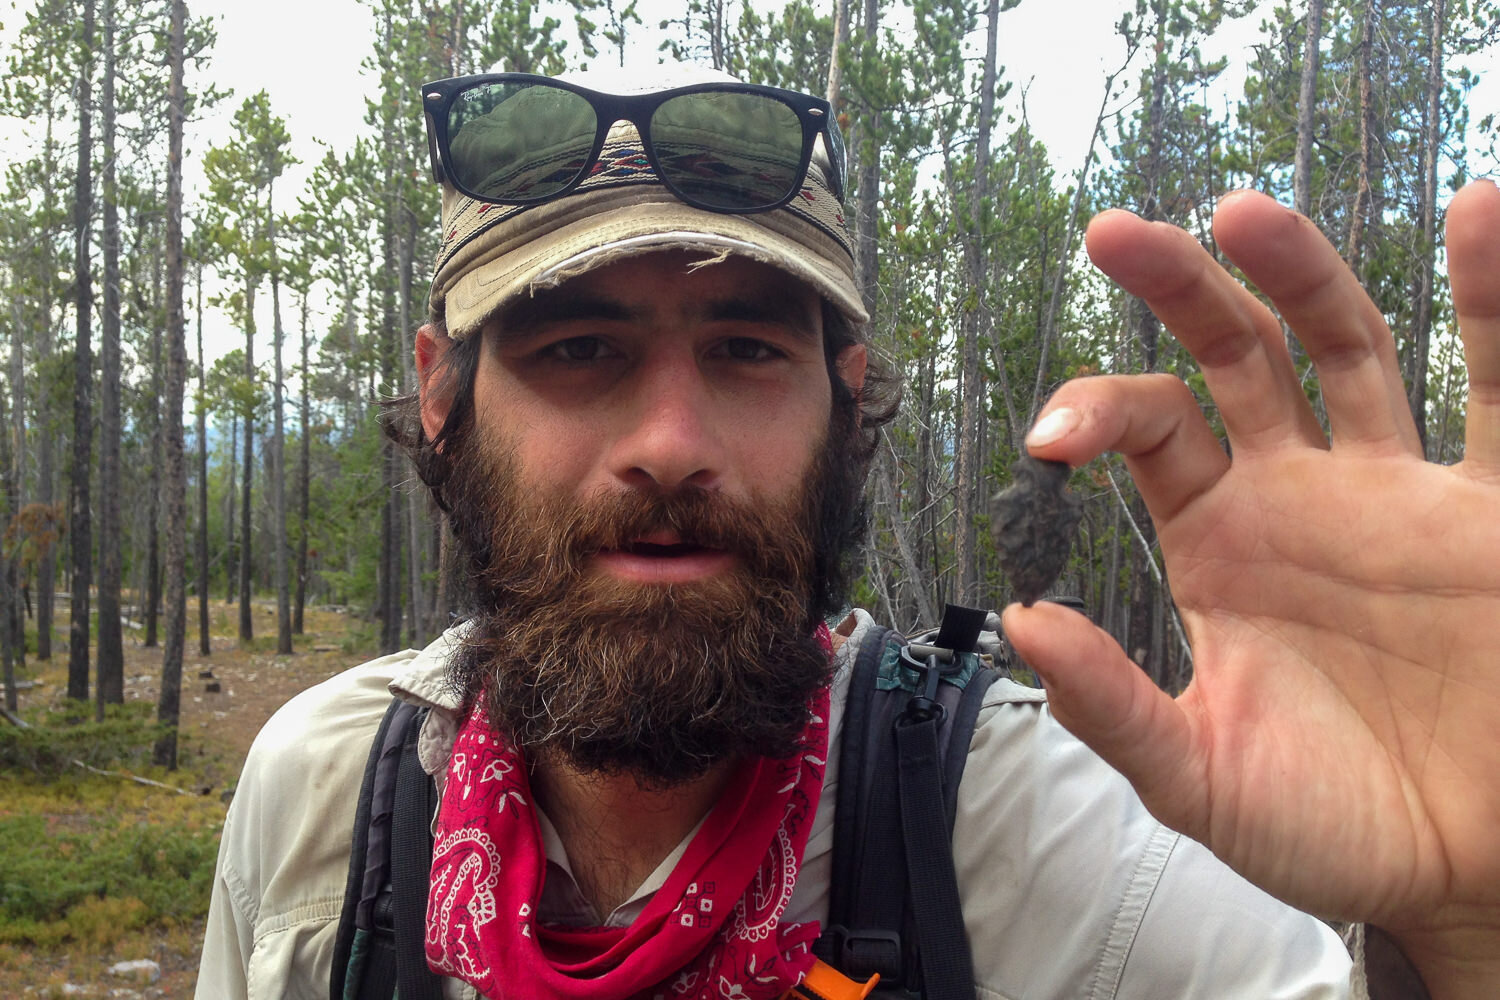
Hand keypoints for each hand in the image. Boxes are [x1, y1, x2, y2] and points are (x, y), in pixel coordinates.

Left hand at [1002, 181, 1499, 998]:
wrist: (1467, 869)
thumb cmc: (1332, 828)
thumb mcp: (1200, 776)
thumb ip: (1112, 706)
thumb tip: (1021, 622)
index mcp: (1220, 544)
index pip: (1151, 430)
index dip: (1098, 408)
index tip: (1051, 434)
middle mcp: (1300, 496)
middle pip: (1234, 357)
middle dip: (1180, 290)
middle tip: (1115, 232)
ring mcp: (1396, 492)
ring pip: (1346, 349)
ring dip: (1299, 275)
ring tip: (1242, 209)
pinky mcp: (1491, 512)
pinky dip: (1497, 305)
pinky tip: (1485, 215)